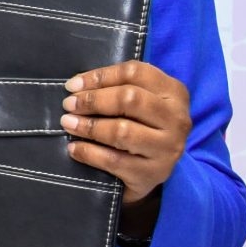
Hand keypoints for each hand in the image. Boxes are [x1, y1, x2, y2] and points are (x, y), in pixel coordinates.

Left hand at [61, 60, 189, 205]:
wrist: (152, 170)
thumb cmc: (140, 126)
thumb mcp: (138, 101)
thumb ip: (115, 87)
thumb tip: (76, 86)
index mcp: (173, 93)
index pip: (135, 73)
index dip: (100, 76)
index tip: (73, 85)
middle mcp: (177, 119)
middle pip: (129, 99)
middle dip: (93, 100)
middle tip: (69, 105)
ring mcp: (168, 148)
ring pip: (122, 131)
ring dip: (88, 126)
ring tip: (68, 124)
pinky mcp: (154, 173)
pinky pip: (115, 160)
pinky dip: (89, 152)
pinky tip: (74, 148)